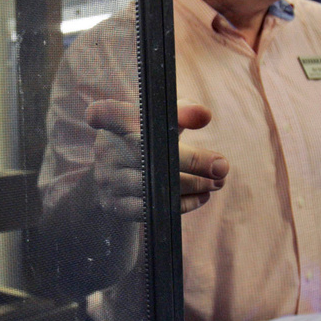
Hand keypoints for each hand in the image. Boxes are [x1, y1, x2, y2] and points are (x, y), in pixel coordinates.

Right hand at [85, 99, 227, 218]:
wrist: (117, 182)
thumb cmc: (145, 144)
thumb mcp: (159, 123)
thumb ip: (181, 112)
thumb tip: (204, 115)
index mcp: (114, 123)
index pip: (106, 114)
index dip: (102, 113)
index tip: (98, 114)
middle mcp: (106, 150)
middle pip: (150, 153)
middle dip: (193, 161)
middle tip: (222, 166)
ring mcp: (108, 180)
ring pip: (155, 185)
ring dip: (194, 185)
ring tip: (217, 182)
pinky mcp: (116, 206)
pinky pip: (153, 208)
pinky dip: (183, 203)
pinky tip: (201, 197)